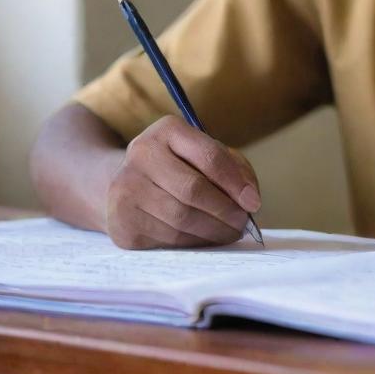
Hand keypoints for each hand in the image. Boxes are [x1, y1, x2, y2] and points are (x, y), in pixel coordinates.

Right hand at [104, 115, 260, 248]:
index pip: (209, 156)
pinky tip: (204, 239)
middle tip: (242, 223)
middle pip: (193, 190)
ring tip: (229, 233)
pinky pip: (166, 239)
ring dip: (213, 231)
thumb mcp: (205, 153)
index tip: (253, 203)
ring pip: (180, 219)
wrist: (124, 182)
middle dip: (225, 211)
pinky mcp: (121, 222)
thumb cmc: (178, 166)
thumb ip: (234, 168)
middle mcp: (141, 154)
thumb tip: (250, 200)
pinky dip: (193, 243)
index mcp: (168, 130)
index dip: (235, 183)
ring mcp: (125, 189)